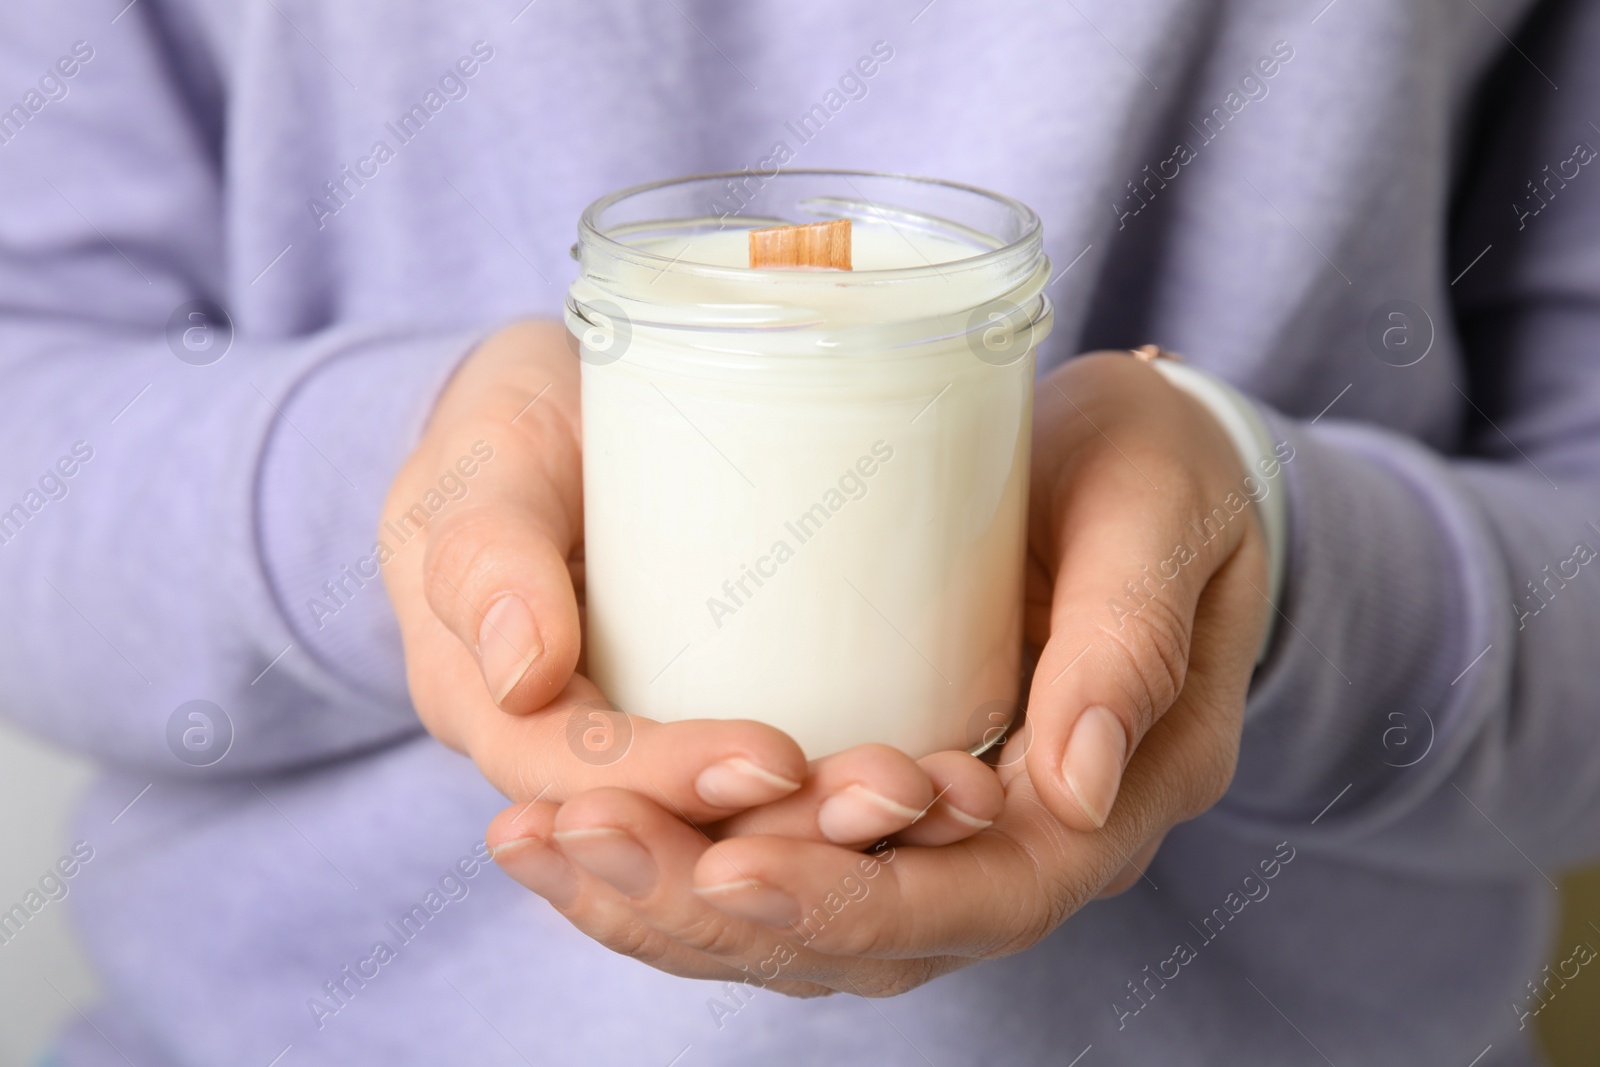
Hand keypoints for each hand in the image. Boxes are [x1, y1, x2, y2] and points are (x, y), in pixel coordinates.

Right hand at [380, 320, 1001, 841]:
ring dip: (851, 842)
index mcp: (500, 717)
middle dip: (791, 840)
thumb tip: (524, 675)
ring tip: (954, 799)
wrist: (565, 416)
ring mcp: (662, 759)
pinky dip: (872, 813)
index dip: (670, 785)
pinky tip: (965, 792)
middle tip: (900, 791)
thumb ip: (484, 552)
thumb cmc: (511, 429)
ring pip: (749, 847)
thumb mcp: (482, 468)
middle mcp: (582, 767)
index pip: (580, 783)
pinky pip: (793, 810)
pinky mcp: (728, 736)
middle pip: (681, 845)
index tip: (775, 761)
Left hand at [488, 352, 1269, 993]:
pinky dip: (677, 852)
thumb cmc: (1160, 476)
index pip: (979, 900)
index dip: (853, 899)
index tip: (731, 866)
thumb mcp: (1158, 518)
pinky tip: (576, 817)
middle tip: (577, 840)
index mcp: (1103, 806)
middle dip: (709, 905)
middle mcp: (1019, 848)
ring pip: (799, 916)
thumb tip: (1074, 785)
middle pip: (860, 934)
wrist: (1144, 469)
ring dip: (666, 895)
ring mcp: (942, 833)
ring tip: (543, 843)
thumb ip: (1128, 639)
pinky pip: (774, 856)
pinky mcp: (874, 793)